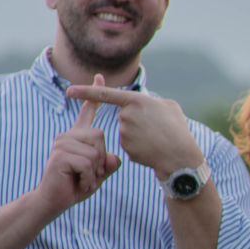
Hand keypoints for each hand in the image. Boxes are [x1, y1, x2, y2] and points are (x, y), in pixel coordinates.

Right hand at [38, 99, 121, 211]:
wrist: (54, 200)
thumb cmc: (76, 185)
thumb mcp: (99, 173)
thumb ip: (108, 164)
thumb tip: (113, 157)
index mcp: (78, 136)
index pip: (88, 112)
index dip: (95, 96)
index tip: (100, 76)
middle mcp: (68, 135)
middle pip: (100, 136)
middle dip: (101, 160)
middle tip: (90, 175)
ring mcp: (62, 143)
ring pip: (95, 152)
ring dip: (95, 173)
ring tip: (82, 179)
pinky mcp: (60, 155)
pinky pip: (87, 164)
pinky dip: (89, 179)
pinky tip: (78, 183)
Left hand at [64, 76, 205, 178]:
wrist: (180, 158)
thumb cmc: (179, 130)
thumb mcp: (171, 107)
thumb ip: (154, 102)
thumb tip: (149, 103)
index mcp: (136, 101)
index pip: (105, 94)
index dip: (85, 91)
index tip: (69, 91)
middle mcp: (126, 116)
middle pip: (125, 116)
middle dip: (139, 122)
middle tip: (159, 129)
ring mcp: (125, 133)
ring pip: (128, 131)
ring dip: (141, 135)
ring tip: (158, 140)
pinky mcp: (126, 148)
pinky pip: (131, 144)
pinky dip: (141, 147)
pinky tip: (153, 150)